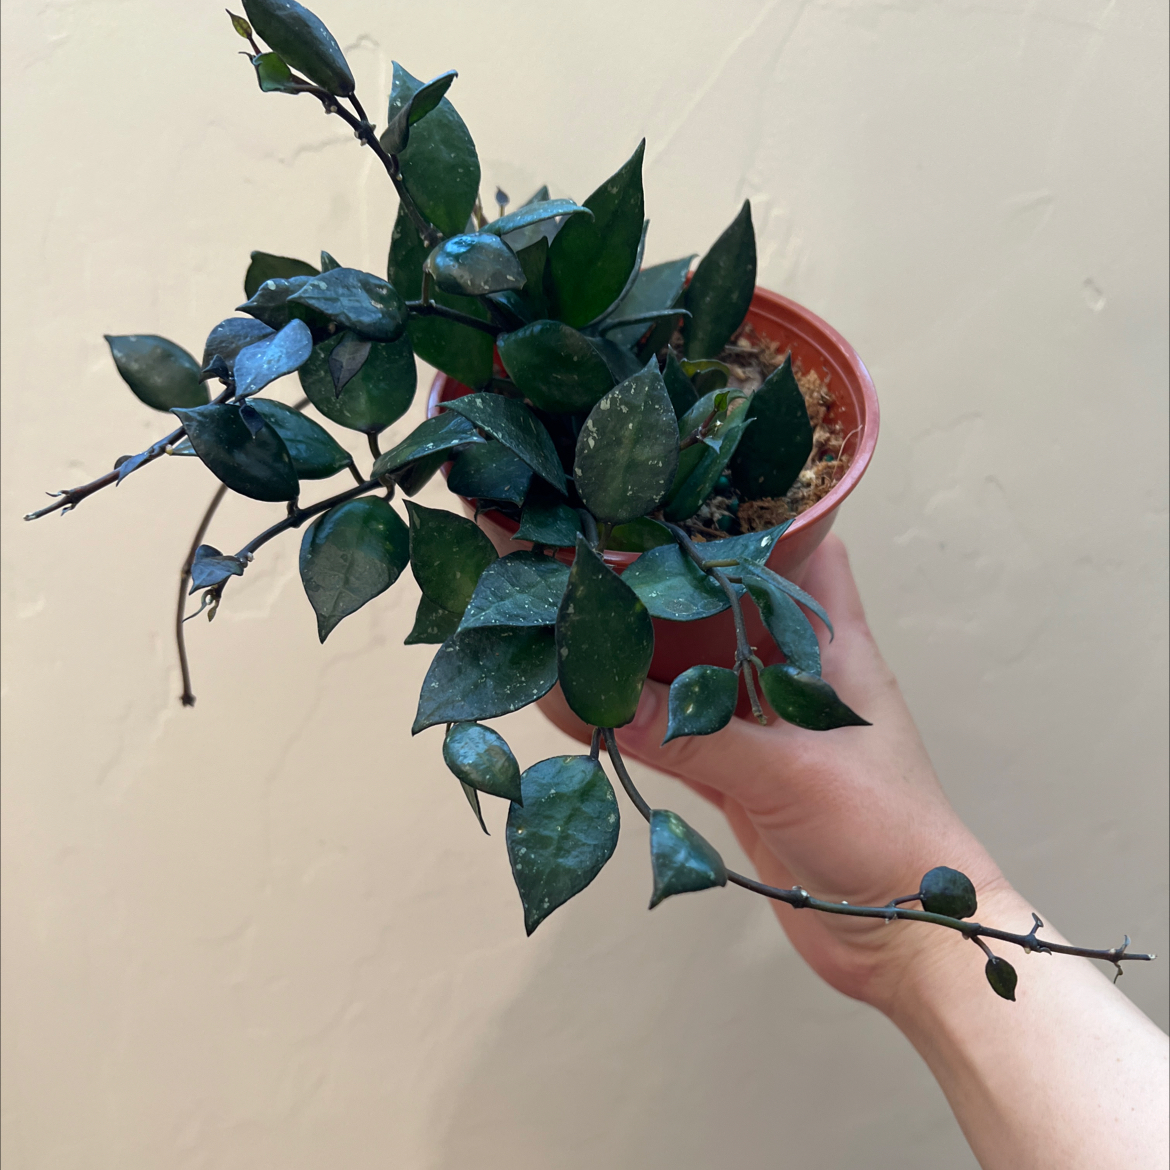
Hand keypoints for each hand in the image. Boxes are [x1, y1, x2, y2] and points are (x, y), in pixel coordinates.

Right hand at [540, 534, 1010, 1012]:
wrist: (905, 935)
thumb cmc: (879, 829)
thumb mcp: (789, 773)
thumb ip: (699, 739)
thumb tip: (607, 704)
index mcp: (833, 650)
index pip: (809, 553)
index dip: (764, 515)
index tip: (695, 494)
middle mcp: (798, 677)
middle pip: (734, 610)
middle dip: (679, 586)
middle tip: (610, 552)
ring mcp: (768, 729)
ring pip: (700, 676)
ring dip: (650, 661)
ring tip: (583, 622)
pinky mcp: (744, 779)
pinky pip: (683, 741)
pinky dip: (643, 730)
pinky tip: (590, 713)